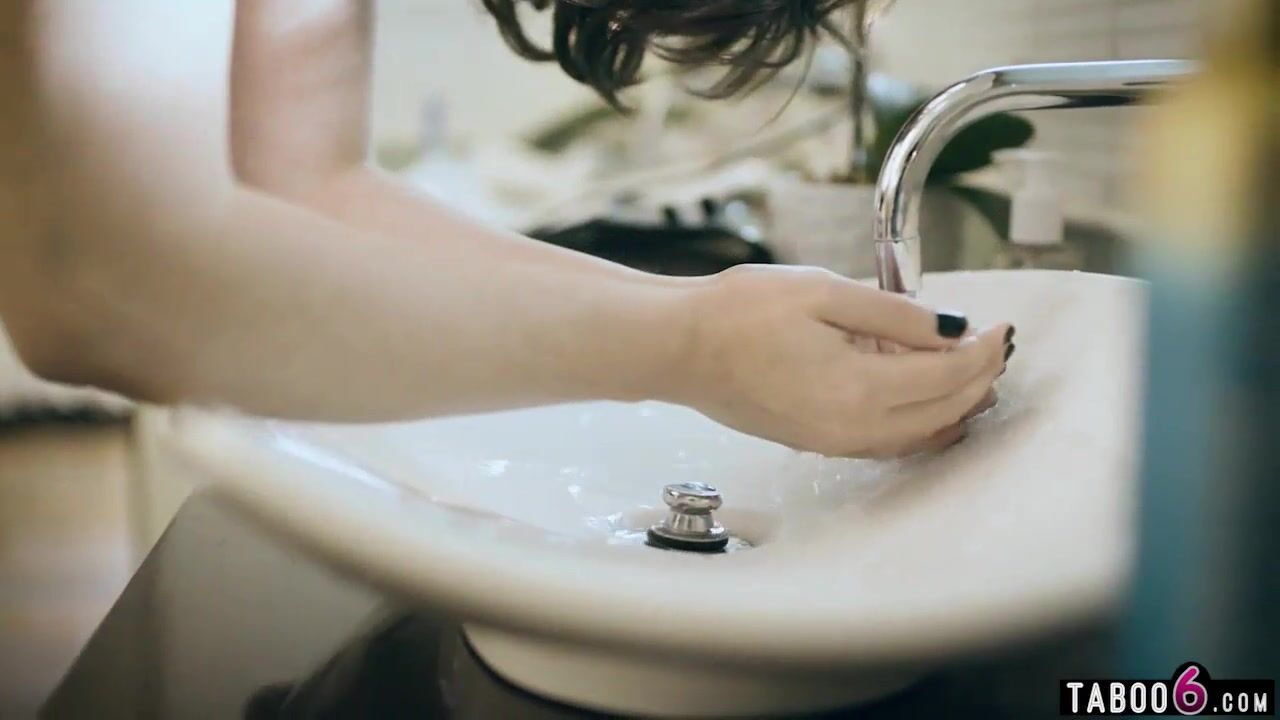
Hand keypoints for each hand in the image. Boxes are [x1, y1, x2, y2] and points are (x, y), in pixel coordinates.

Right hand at [670, 265, 1011, 456]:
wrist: (679, 348)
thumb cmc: (738, 314)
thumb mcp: (824, 292)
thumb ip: (896, 314)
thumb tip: (953, 328)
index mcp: (858, 389)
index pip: (949, 376)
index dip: (983, 350)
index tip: (1001, 325)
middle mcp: (851, 428)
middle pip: (943, 412)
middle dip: (978, 379)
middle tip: (994, 345)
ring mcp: (833, 441)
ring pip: (919, 435)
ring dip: (953, 406)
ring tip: (971, 372)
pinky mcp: (816, 441)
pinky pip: (888, 442)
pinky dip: (919, 422)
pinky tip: (923, 399)